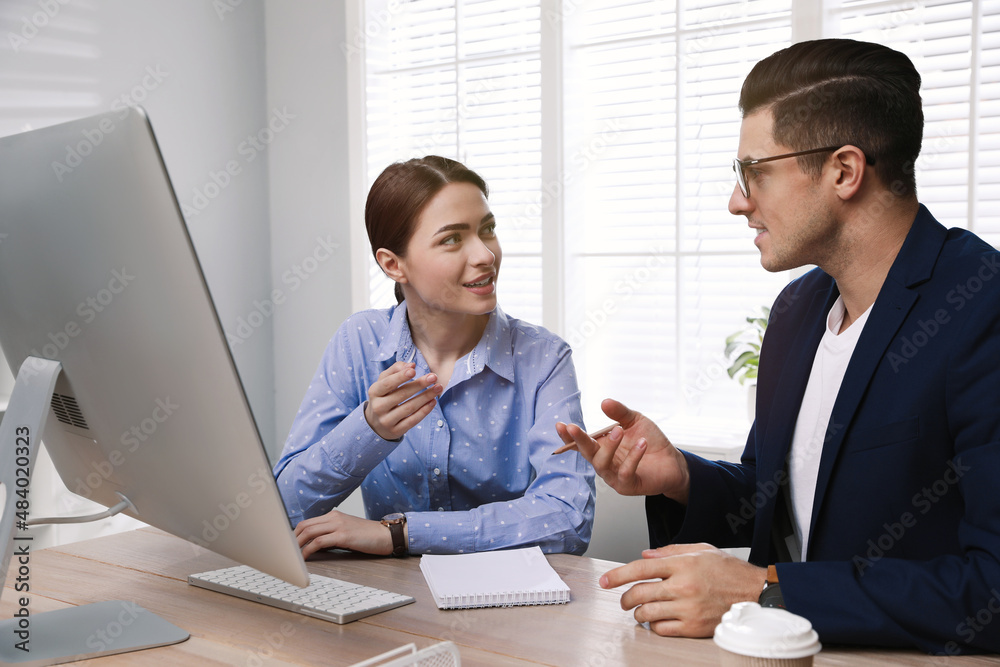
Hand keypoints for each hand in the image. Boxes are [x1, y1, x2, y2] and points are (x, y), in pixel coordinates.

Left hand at [294, 509, 394, 557]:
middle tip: (286, 551)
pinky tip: (304, 558)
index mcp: (334, 515)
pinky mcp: (343, 535)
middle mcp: (334, 517)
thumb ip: (331, 534)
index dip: (295, 533)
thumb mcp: (347, 531)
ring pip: (309, 532)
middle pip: (305, 525)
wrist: (386, 535)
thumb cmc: (368, 536)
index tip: (289, 545)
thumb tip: (314, 546)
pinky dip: (308, 550)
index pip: (308, 522)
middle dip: (292, 539)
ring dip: (297, 545)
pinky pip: (319, 542)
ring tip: (291, 556)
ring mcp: (338, 525)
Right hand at [364, 361, 441, 439]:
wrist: (376, 424)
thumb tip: (411, 365)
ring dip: (425, 397)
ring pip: (409, 407)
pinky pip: (412, 420)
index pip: (387, 383)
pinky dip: (424, 410)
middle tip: (433, 377)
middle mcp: (378, 407)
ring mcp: (386, 420)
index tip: (414, 370)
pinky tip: (433, 401)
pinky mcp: (396, 431)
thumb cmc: (383, 396)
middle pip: (401, 394)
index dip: (400, 377)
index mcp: (374, 392)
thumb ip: (395, 369)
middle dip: (419, 385)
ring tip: (438, 388)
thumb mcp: (384, 381)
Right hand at [555, 398, 689, 501]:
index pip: (580, 443)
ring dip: (608, 446)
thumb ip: (620, 413)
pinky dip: (632, 458)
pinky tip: (641, 444)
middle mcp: (604, 462)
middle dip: (578, 440)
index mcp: (601, 447)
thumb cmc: (650, 441)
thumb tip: (604, 402)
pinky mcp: (628, 486)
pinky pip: (625, 472)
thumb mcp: (635, 421)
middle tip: (573, 427)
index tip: (560, 425)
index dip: (568, 436)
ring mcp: (614, 476)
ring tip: (618, 430)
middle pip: (586, 453)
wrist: (672, 461)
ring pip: (601, 464)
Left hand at [600, 543, 765, 636]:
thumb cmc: (729, 570)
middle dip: (625, 598)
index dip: (617, 576)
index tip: (604, 582)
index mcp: (682, 564)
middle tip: (623, 600)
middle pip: (639, 594)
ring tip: (640, 611)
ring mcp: (688, 608)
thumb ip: (670, 551)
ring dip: (638, 613)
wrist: (756, 593)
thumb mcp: (701, 550)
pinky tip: (658, 620)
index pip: (640, 569)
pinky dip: (654, 626)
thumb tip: (645, 556)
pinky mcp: (694, 627)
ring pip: (647, 614)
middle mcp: (683, 586)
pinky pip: (662, 629)